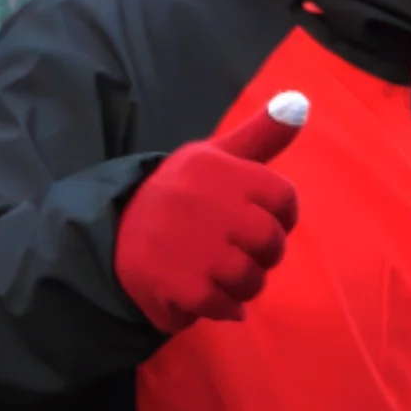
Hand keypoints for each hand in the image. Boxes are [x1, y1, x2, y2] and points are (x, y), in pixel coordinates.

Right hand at [113, 93, 308, 334]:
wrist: (111, 232)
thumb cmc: (179, 195)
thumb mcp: (215, 157)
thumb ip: (260, 135)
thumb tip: (299, 103)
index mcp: (219, 170)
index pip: (283, 198)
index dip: (280, 217)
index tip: (256, 220)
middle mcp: (207, 203)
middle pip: (272, 243)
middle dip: (262, 255)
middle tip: (234, 250)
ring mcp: (193, 245)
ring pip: (252, 279)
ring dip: (242, 285)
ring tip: (216, 272)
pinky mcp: (179, 283)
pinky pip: (224, 306)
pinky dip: (221, 307)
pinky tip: (204, 293)